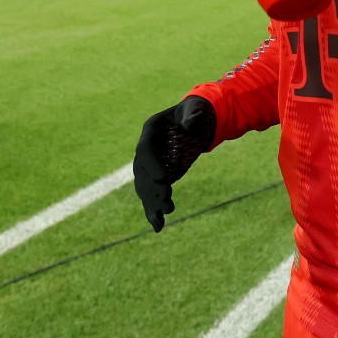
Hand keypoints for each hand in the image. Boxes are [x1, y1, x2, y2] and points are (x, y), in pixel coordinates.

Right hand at [133, 96, 215, 231]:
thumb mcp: (195, 110)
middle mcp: (145, 149)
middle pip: (142, 172)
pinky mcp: (158, 177)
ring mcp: (149, 164)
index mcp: (151, 130)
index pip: (145, 149)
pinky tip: (158, 227)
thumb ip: (192, 116)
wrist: (193, 120)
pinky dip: (153, 212)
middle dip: (153, 187)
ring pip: (145, 187)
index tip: (164, 178)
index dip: (152, 164)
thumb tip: (190, 124)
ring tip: (167, 212)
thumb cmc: (194, 113)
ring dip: (153, 202)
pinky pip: (151, 196)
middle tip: (168, 199)